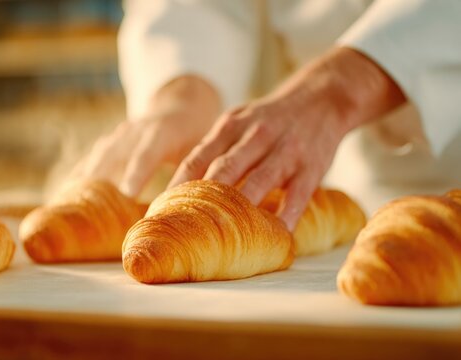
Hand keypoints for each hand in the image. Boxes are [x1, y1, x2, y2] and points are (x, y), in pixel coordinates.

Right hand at [72, 75, 220, 196]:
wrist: (178, 106)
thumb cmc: (194, 133)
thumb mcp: (201, 148)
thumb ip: (196, 173)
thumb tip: (193, 207)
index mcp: (161, 132)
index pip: (147, 153)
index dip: (136, 173)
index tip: (127, 195)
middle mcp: (134, 132)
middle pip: (112, 156)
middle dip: (100, 181)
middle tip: (88, 208)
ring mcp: (116, 138)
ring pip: (96, 160)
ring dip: (82, 182)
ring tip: (66, 206)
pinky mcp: (106, 146)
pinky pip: (88, 163)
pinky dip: (76, 181)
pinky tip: (62, 199)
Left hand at [169, 47, 405, 229]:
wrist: (322, 97)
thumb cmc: (268, 119)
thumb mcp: (237, 121)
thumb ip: (212, 149)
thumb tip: (181, 187)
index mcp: (230, 126)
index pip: (196, 158)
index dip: (177, 186)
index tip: (161, 210)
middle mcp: (255, 136)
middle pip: (223, 171)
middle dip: (202, 201)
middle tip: (184, 229)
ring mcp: (285, 151)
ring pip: (258, 183)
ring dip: (239, 211)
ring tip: (221, 239)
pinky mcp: (311, 167)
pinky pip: (297, 197)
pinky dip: (284, 217)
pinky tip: (273, 236)